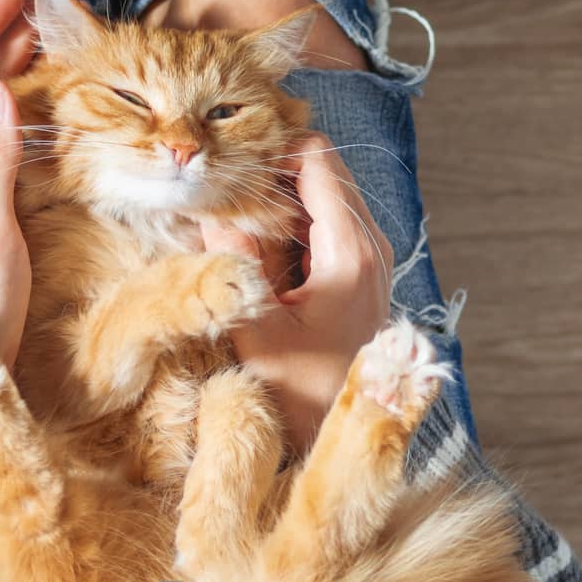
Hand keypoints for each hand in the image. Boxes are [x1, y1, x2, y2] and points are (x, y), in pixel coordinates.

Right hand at [200, 133, 393, 452]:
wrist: (334, 435)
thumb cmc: (297, 390)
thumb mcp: (254, 322)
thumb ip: (233, 254)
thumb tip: (210, 199)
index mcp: (351, 250)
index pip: (317, 156)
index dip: (270, 146)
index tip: (230, 161)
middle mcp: (371, 246)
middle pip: (320, 170)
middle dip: (270, 172)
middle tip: (223, 189)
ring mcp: (369, 260)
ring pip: (319, 198)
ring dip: (277, 202)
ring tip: (233, 221)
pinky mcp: (359, 276)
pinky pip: (322, 228)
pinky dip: (289, 227)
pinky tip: (254, 249)